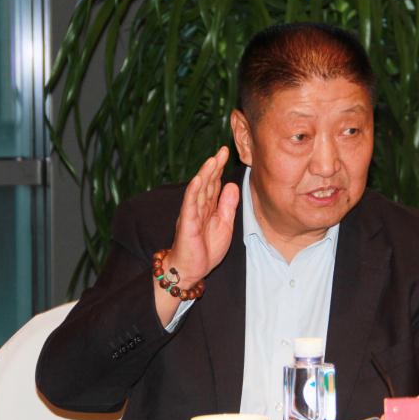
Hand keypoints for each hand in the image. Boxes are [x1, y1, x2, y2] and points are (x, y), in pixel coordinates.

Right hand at [155, 146, 238, 325]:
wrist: (190, 270)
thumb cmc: (205, 249)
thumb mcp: (224, 225)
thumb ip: (227, 205)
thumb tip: (231, 185)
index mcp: (207, 207)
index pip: (214, 184)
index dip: (220, 169)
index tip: (226, 153)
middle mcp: (198, 207)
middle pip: (207, 182)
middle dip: (214, 166)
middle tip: (223, 149)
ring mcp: (191, 213)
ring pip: (198, 190)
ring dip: (205, 174)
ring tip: (212, 159)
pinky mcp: (187, 223)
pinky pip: (189, 204)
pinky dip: (193, 191)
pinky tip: (198, 179)